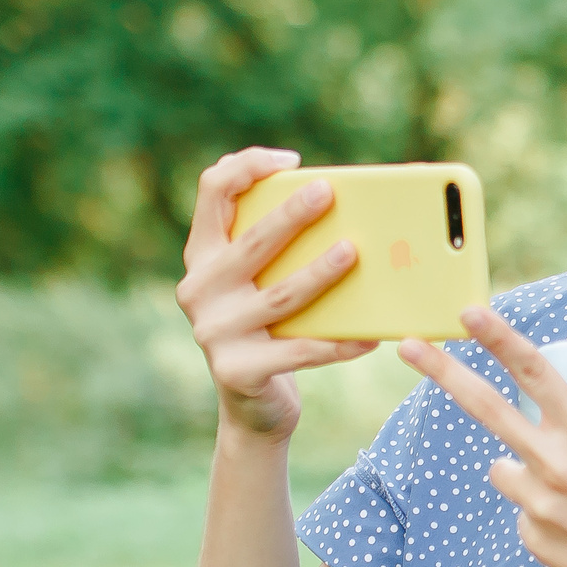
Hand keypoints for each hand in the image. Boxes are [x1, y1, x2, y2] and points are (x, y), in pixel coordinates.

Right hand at [175, 147, 377, 440]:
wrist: (252, 405)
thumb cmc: (269, 327)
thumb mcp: (260, 281)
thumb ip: (277, 245)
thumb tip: (344, 208)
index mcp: (202, 254)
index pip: (212, 191)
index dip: (247, 167)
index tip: (291, 162)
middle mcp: (198, 288)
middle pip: (250, 243)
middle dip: (290, 216)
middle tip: (327, 193)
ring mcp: (214, 331)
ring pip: (278, 297)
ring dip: (319, 273)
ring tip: (354, 253)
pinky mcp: (237, 371)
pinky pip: (298, 352)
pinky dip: (337, 343)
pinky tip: (369, 336)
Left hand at [397, 306, 566, 566]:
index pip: (533, 371)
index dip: (497, 337)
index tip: (468, 312)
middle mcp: (554, 462)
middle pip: (486, 406)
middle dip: (443, 371)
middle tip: (406, 346)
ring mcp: (537, 503)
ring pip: (502, 466)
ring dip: (524, 466)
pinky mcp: (531, 537)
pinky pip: (522, 509)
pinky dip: (541, 510)